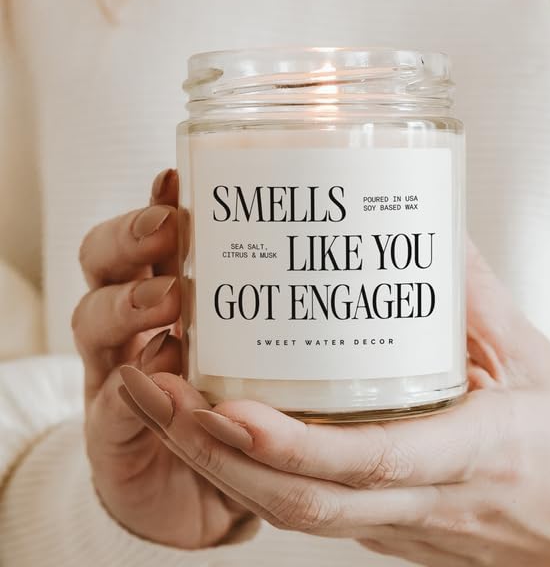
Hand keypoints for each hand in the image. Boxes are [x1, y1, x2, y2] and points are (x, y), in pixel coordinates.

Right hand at [71, 169, 254, 548]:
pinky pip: (109, 405)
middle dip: (130, 238)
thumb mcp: (256, 352)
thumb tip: (334, 250)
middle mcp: (129, 329)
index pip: (145, 239)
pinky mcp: (112, 433)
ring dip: (127, 302)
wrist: (199, 495)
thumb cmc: (235, 408)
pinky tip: (162, 376)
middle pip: (103, 264)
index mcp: (161, 297)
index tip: (179, 176)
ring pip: (92, 320)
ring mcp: (112, 377)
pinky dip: (133, 388)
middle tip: (169, 226)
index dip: (153, 204)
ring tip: (171, 296)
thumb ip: (274, 311)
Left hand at [118, 240, 549, 564]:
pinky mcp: (377, 524)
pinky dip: (240, 469)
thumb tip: (429, 224)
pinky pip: (298, 504)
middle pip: (300, 498)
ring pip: (286, 509)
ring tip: (156, 399)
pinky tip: (203, 423)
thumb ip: (472, 292)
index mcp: (468, 455)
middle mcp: (418, 502)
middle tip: (153, 387)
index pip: (369, 461)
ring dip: (211, 461)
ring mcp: (391, 522)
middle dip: (215, 452)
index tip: (229, 406)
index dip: (293, 444)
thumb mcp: (527, 358)